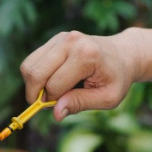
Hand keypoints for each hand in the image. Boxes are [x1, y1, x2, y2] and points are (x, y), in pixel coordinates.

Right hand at [20, 30, 137, 120]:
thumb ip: (80, 104)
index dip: (54, 101)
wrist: (123, 54)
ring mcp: (60, 38)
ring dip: (33, 85)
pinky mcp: (54, 40)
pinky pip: (31, 61)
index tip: (63, 104)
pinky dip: (35, 76)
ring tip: (50, 90)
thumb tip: (56, 113)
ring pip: (28, 67)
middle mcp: (70, 42)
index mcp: (86, 55)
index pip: (54, 85)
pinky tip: (50, 80)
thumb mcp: (107, 98)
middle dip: (36, 94)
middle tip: (48, 102)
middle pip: (35, 73)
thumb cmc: (117, 78)